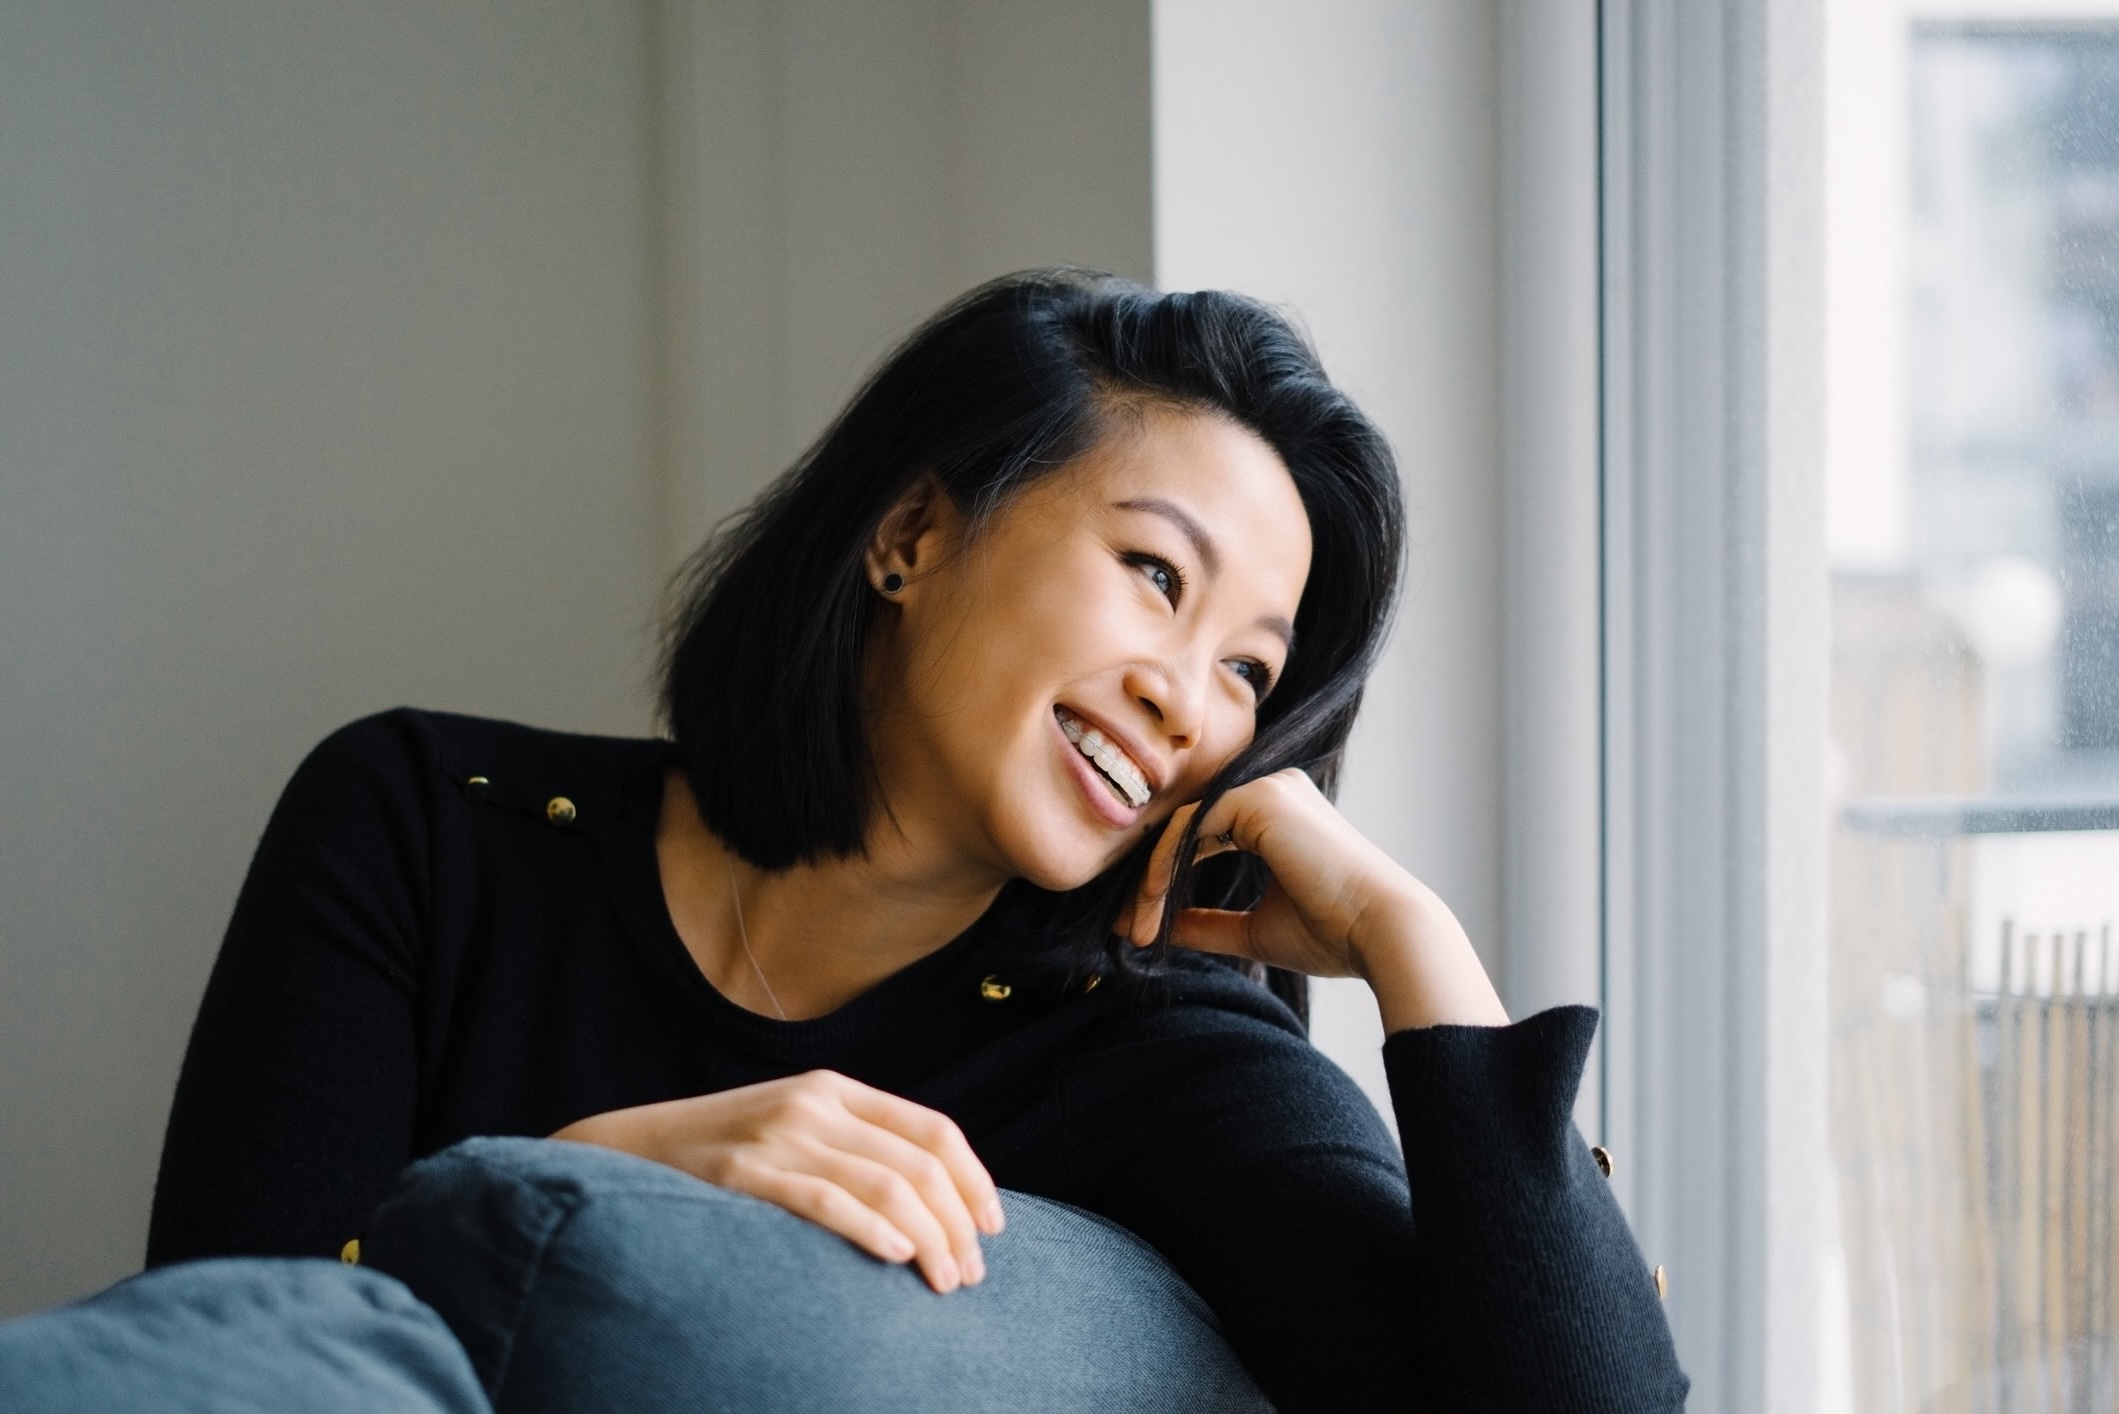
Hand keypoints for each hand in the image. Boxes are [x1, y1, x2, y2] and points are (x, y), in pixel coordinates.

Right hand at [551, 1071, 1002, 1292]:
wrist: (622, 1152)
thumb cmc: (720, 1158)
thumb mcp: (793, 1130)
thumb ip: (853, 1149)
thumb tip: (931, 1205)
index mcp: (834, 1089)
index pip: (933, 1129)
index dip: (975, 1180)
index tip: (994, 1228)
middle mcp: (813, 1103)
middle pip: (919, 1165)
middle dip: (956, 1224)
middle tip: (969, 1276)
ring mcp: (778, 1135)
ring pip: (885, 1186)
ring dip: (928, 1240)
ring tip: (944, 1281)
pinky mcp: (743, 1173)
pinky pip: (825, 1199)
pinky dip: (869, 1229)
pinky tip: (896, 1257)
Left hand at [1120, 768, 1508, 1030]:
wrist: (1381, 933)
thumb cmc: (1332, 934)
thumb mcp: (1252, 928)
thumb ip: (1203, 923)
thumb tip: (1152, 930)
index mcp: (1275, 815)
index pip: (1200, 835)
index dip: (1164, 878)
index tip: (1138, 926)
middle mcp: (1270, 790)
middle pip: (1186, 828)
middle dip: (1150, 881)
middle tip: (1130, 931)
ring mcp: (1265, 787)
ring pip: (1182, 826)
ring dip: (1151, 880)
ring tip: (1139, 929)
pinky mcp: (1258, 798)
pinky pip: (1190, 826)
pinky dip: (1164, 867)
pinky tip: (1153, 906)